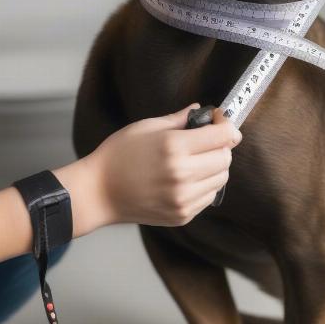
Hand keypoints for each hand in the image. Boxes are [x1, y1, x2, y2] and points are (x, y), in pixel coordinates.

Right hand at [54, 104, 241, 236]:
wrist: (99, 192)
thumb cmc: (118, 154)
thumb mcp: (146, 126)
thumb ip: (178, 118)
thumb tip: (200, 110)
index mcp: (174, 147)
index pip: (223, 135)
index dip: (225, 123)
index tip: (218, 118)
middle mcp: (182, 175)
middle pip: (226, 157)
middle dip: (221, 144)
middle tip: (206, 138)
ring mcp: (183, 199)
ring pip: (221, 178)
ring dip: (215, 165)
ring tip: (195, 158)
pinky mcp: (182, 215)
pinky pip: (209, 196)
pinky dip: (205, 184)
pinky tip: (187, 176)